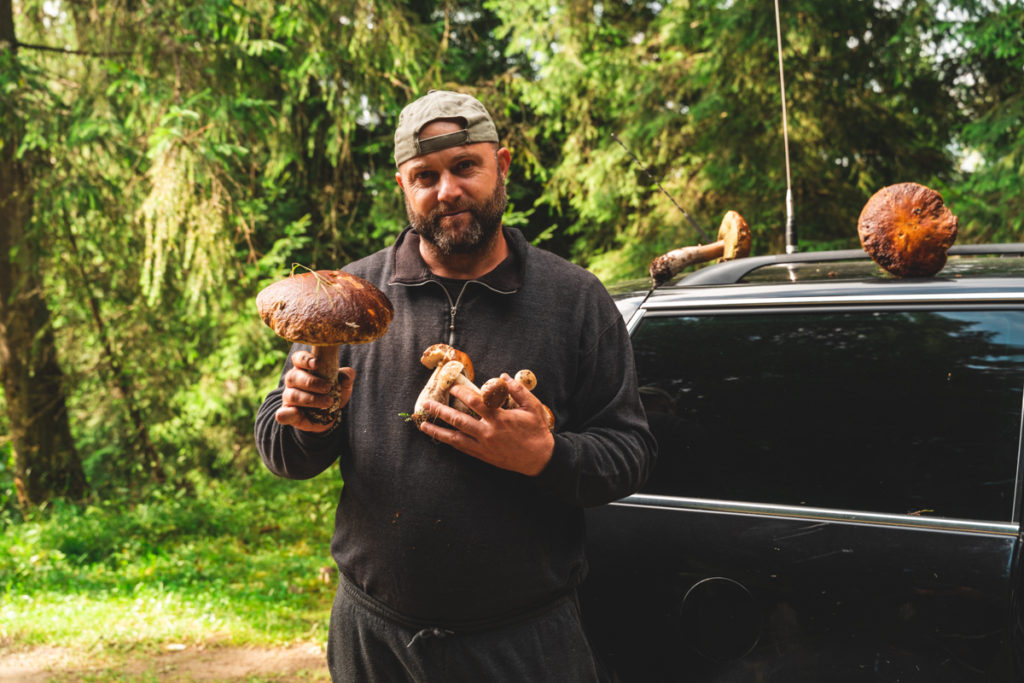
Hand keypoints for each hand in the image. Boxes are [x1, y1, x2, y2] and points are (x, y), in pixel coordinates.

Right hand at [275, 350, 354, 432]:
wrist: (328, 416)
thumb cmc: (333, 394)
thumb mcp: (343, 385)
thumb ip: (346, 377)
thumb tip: (347, 375)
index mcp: (304, 368)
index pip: (298, 358)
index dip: (305, 359)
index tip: (317, 363)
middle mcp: (293, 381)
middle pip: (293, 376)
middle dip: (312, 382)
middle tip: (328, 388)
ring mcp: (288, 397)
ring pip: (292, 395)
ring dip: (310, 399)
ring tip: (328, 402)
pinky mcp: (288, 413)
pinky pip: (282, 413)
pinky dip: (287, 413)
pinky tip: (296, 412)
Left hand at [418, 373, 554, 475]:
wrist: (540, 459)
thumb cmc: (536, 431)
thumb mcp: (532, 407)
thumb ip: (518, 390)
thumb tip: (504, 376)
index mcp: (500, 418)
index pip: (475, 402)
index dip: (461, 392)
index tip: (452, 386)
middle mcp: (488, 433)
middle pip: (459, 420)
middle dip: (440, 411)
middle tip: (427, 404)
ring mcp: (484, 446)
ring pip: (455, 438)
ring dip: (438, 431)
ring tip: (423, 425)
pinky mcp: (483, 456)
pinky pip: (462, 448)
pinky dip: (449, 442)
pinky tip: (440, 438)